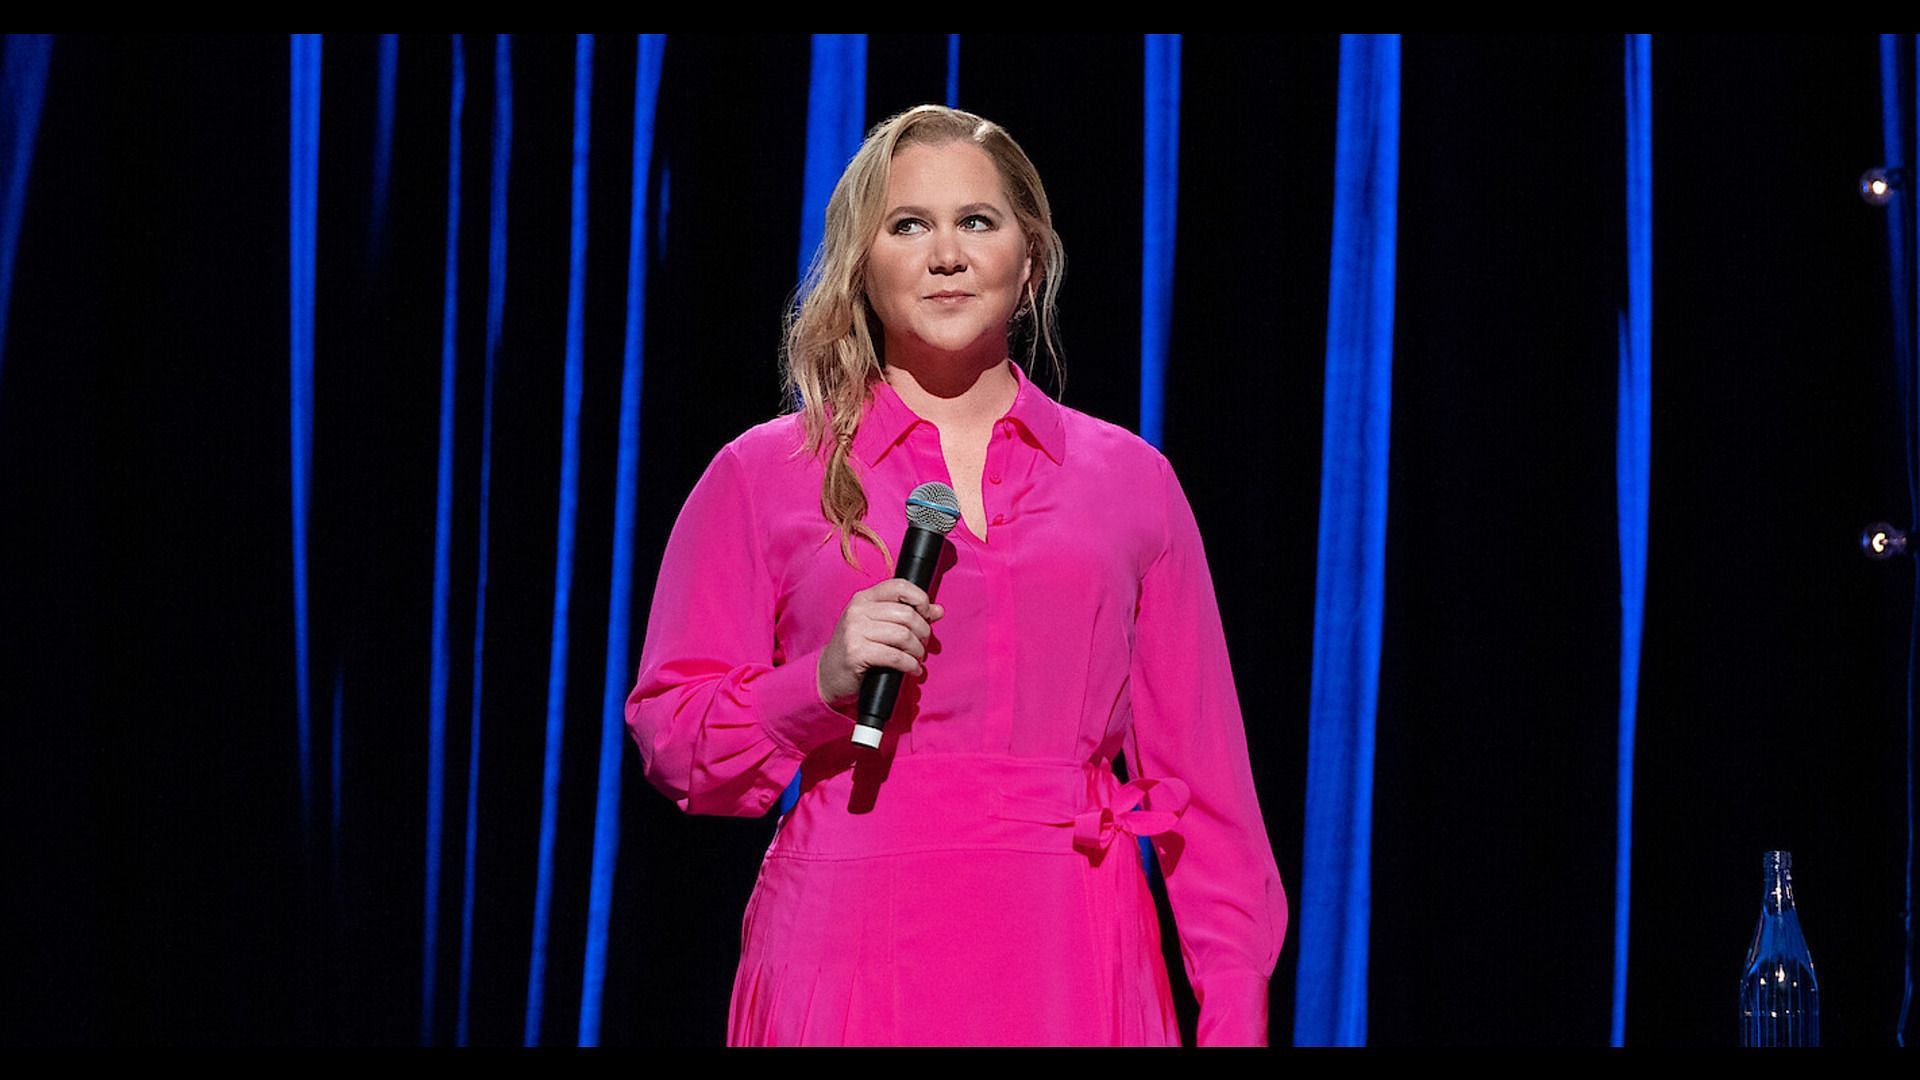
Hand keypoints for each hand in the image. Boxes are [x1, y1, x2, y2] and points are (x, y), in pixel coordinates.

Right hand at [816, 578, 944, 706]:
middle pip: (907, 614)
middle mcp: (857, 611)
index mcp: (863, 598)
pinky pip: (896, 657)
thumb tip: (939, 610)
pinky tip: (913, 670)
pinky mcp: (856, 653)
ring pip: (903, 636)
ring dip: (918, 651)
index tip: (927, 615)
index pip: (899, 586)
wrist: (828, 675)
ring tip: (918, 659)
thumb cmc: (857, 648)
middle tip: (923, 645)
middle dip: (923, 632)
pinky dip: (911, 665)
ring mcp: (854, 631)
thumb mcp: (878, 626)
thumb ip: (907, 614)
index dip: (920, 599)